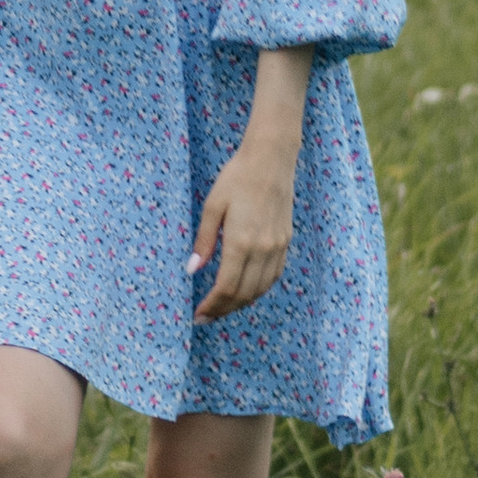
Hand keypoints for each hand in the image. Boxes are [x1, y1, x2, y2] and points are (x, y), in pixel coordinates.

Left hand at [191, 51, 313, 320]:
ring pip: (261, 289)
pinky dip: (259, 289)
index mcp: (241, 241)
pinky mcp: (286, 241)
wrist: (271, 159)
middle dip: (224, 310)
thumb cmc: (236, 178)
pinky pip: (273, 276)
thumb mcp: (212, 206)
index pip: (226, 287)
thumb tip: (192, 270)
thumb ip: (204, 241)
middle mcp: (263, 249)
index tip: (198, 315)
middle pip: (244, 294)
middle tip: (205, 317)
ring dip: (241, 303)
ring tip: (222, 308)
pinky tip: (245, 290)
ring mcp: (277, 246)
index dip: (212, 306)